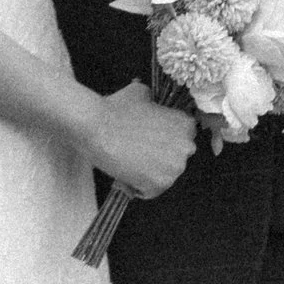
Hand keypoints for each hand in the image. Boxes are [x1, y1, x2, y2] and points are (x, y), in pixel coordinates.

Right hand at [84, 84, 199, 197]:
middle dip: (160, 157)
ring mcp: (175, 168)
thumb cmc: (117, 107)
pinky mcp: (160, 184)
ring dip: (149, 173)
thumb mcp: (141, 93)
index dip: (165, 140)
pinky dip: (139, 187)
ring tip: (129, 164)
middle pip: (175, 157)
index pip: (182, 137)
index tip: (150, 140)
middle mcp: (186, 147)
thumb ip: (154, 102)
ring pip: (164, 175)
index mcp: (186, 124)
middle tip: (138, 152)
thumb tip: (151, 104)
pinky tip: (126, 175)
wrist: (97, 127)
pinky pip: (151, 190)